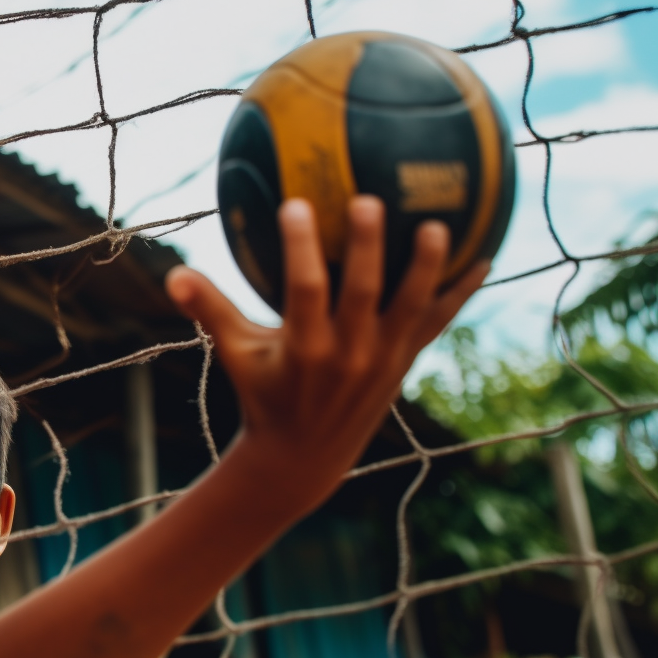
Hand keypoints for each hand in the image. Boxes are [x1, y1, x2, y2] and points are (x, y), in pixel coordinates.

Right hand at [165, 197, 486, 504]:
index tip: (296, 205)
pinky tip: (485, 256)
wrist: (305, 458)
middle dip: (368, 247)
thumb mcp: (235, 355)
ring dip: (426, 266)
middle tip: (369, 199)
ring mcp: (382, 360)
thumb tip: (172, 275)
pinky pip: (436, 321)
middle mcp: (348, 354)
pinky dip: (460, 292)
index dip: (301, 248)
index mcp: (304, 349)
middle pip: (364, 293)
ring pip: (409, 306)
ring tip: (437, 224)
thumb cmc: (264, 393)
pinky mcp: (404, 362)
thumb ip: (209, 311)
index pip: (304, 290)